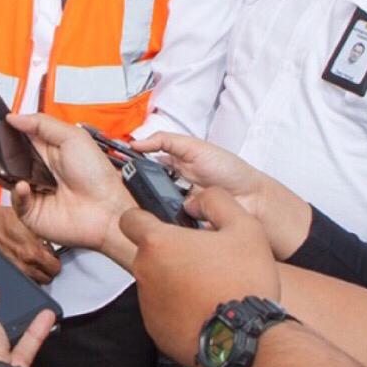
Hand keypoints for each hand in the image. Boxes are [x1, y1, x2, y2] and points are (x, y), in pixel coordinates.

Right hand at [0, 194, 60, 283]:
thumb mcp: (29, 223)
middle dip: (48, 269)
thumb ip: (43, 236)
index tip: (53, 256)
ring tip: (34, 261)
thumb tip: (54, 240)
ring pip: (35, 281)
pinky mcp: (6, 270)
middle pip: (47, 278)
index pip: (55, 268)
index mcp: (32, 251)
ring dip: (37, 273)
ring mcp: (14, 269)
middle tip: (45, 259)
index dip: (56, 261)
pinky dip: (25, 274)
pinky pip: (22, 279)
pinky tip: (23, 262)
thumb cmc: (2, 217)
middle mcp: (23, 264)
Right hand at [5, 114, 136, 264]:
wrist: (109, 211)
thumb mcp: (73, 137)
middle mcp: (31, 167)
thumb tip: (14, 116)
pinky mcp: (29, 211)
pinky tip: (23, 186)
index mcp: (41, 147)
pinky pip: (15, 199)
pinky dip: (17, 192)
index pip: (8, 134)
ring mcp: (28, 189)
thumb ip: (42, 124)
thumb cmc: (97, 175)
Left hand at [120, 187, 280, 366]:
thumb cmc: (244, 285)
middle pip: (148, 253)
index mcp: (158, 244)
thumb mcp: (244, 227)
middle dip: (169, 252)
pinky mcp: (155, 329)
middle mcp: (145, 272)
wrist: (249, 341)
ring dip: (174, 281)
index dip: (145, 217)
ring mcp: (147, 303)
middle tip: (200, 259)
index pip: (130, 219)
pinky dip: (177, 308)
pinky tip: (204, 309)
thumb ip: (215, 201)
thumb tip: (194, 201)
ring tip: (207, 287)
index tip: (162, 223)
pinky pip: (162, 310)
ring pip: (155, 282)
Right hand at [129, 133, 311, 258]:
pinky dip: (161, 221)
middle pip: (142, 187)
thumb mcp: (194, 147)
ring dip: (146, 204)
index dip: (128, 165)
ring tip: (137, 201)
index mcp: (173, 165)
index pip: (143, 164)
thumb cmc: (230, 171)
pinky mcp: (182, 225)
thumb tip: (137, 141)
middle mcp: (171, 186)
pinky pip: (164, 223)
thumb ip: (165, 141)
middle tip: (122, 184)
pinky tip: (158, 217)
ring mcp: (175, 207)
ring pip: (150, 206)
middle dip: (133, 187)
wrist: (253, 200)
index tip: (114, 164)